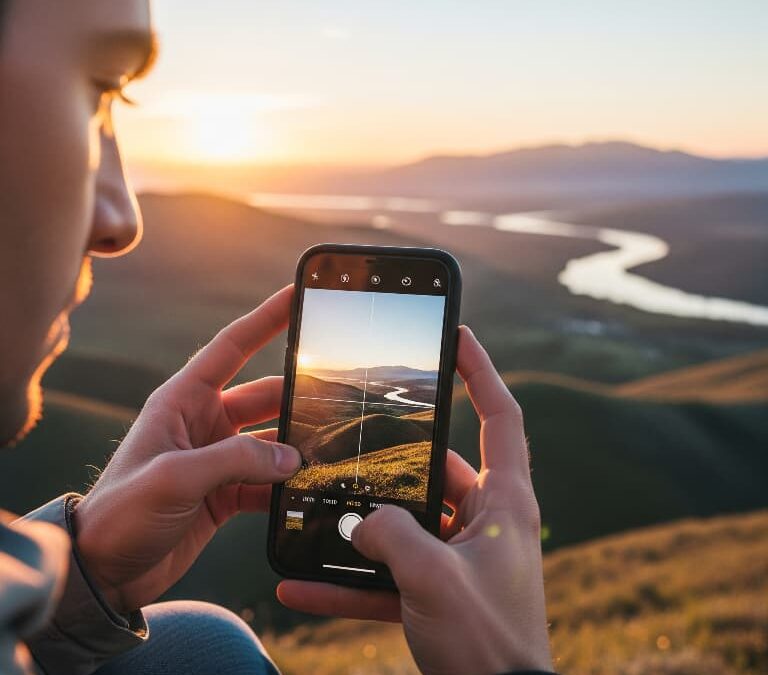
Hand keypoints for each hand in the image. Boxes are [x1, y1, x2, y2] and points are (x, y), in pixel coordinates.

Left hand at [73, 285, 299, 612]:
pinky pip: (268, 480)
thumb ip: (236, 460)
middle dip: (297, 397)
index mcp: (183, 401)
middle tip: (336, 398)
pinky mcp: (226, 493)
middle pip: (264, 397)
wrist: (104, 572)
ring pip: (272, 441)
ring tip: (329, 451)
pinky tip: (307, 491)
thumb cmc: (122, 514)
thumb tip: (292, 458)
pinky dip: (287, 486)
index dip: (266, 319)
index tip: (296, 297)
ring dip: (297, 447)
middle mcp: (204, 423)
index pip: (232, 348)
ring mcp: (217, 459)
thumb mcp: (175, 477)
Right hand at [277, 326, 551, 674]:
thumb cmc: (488, 643)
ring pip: (405, 526)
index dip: (481, 371)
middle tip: (351, 446)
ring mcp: (461, 557)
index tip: (457, 336)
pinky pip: (389, 577)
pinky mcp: (439, 592)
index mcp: (505, 502)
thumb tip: (358, 521)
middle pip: (438, 470)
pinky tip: (301, 589)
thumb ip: (390, 537)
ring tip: (314, 519)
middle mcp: (486, 522)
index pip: (500, 416)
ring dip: (361, 531)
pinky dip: (350, 582)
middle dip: (391, 465)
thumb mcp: (434, 579)